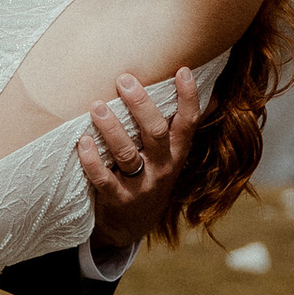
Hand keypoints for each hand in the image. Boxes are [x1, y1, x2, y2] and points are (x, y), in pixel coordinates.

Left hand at [77, 66, 200, 251]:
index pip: (189, 122)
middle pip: (155, 133)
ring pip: (127, 154)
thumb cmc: (151, 176)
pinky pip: (104, 178)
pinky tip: (83, 141)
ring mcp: (141, 185)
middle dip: (140, 104)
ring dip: (111, 128)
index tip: (182, 70)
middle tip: (124, 80)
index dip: (189, 97)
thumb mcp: (172, 156)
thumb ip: (180, 127)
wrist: (132, 224)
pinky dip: (92, 160)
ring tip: (97, 106)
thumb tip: (211, 90)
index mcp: (177, 153)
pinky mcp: (118, 199)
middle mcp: (163, 167)